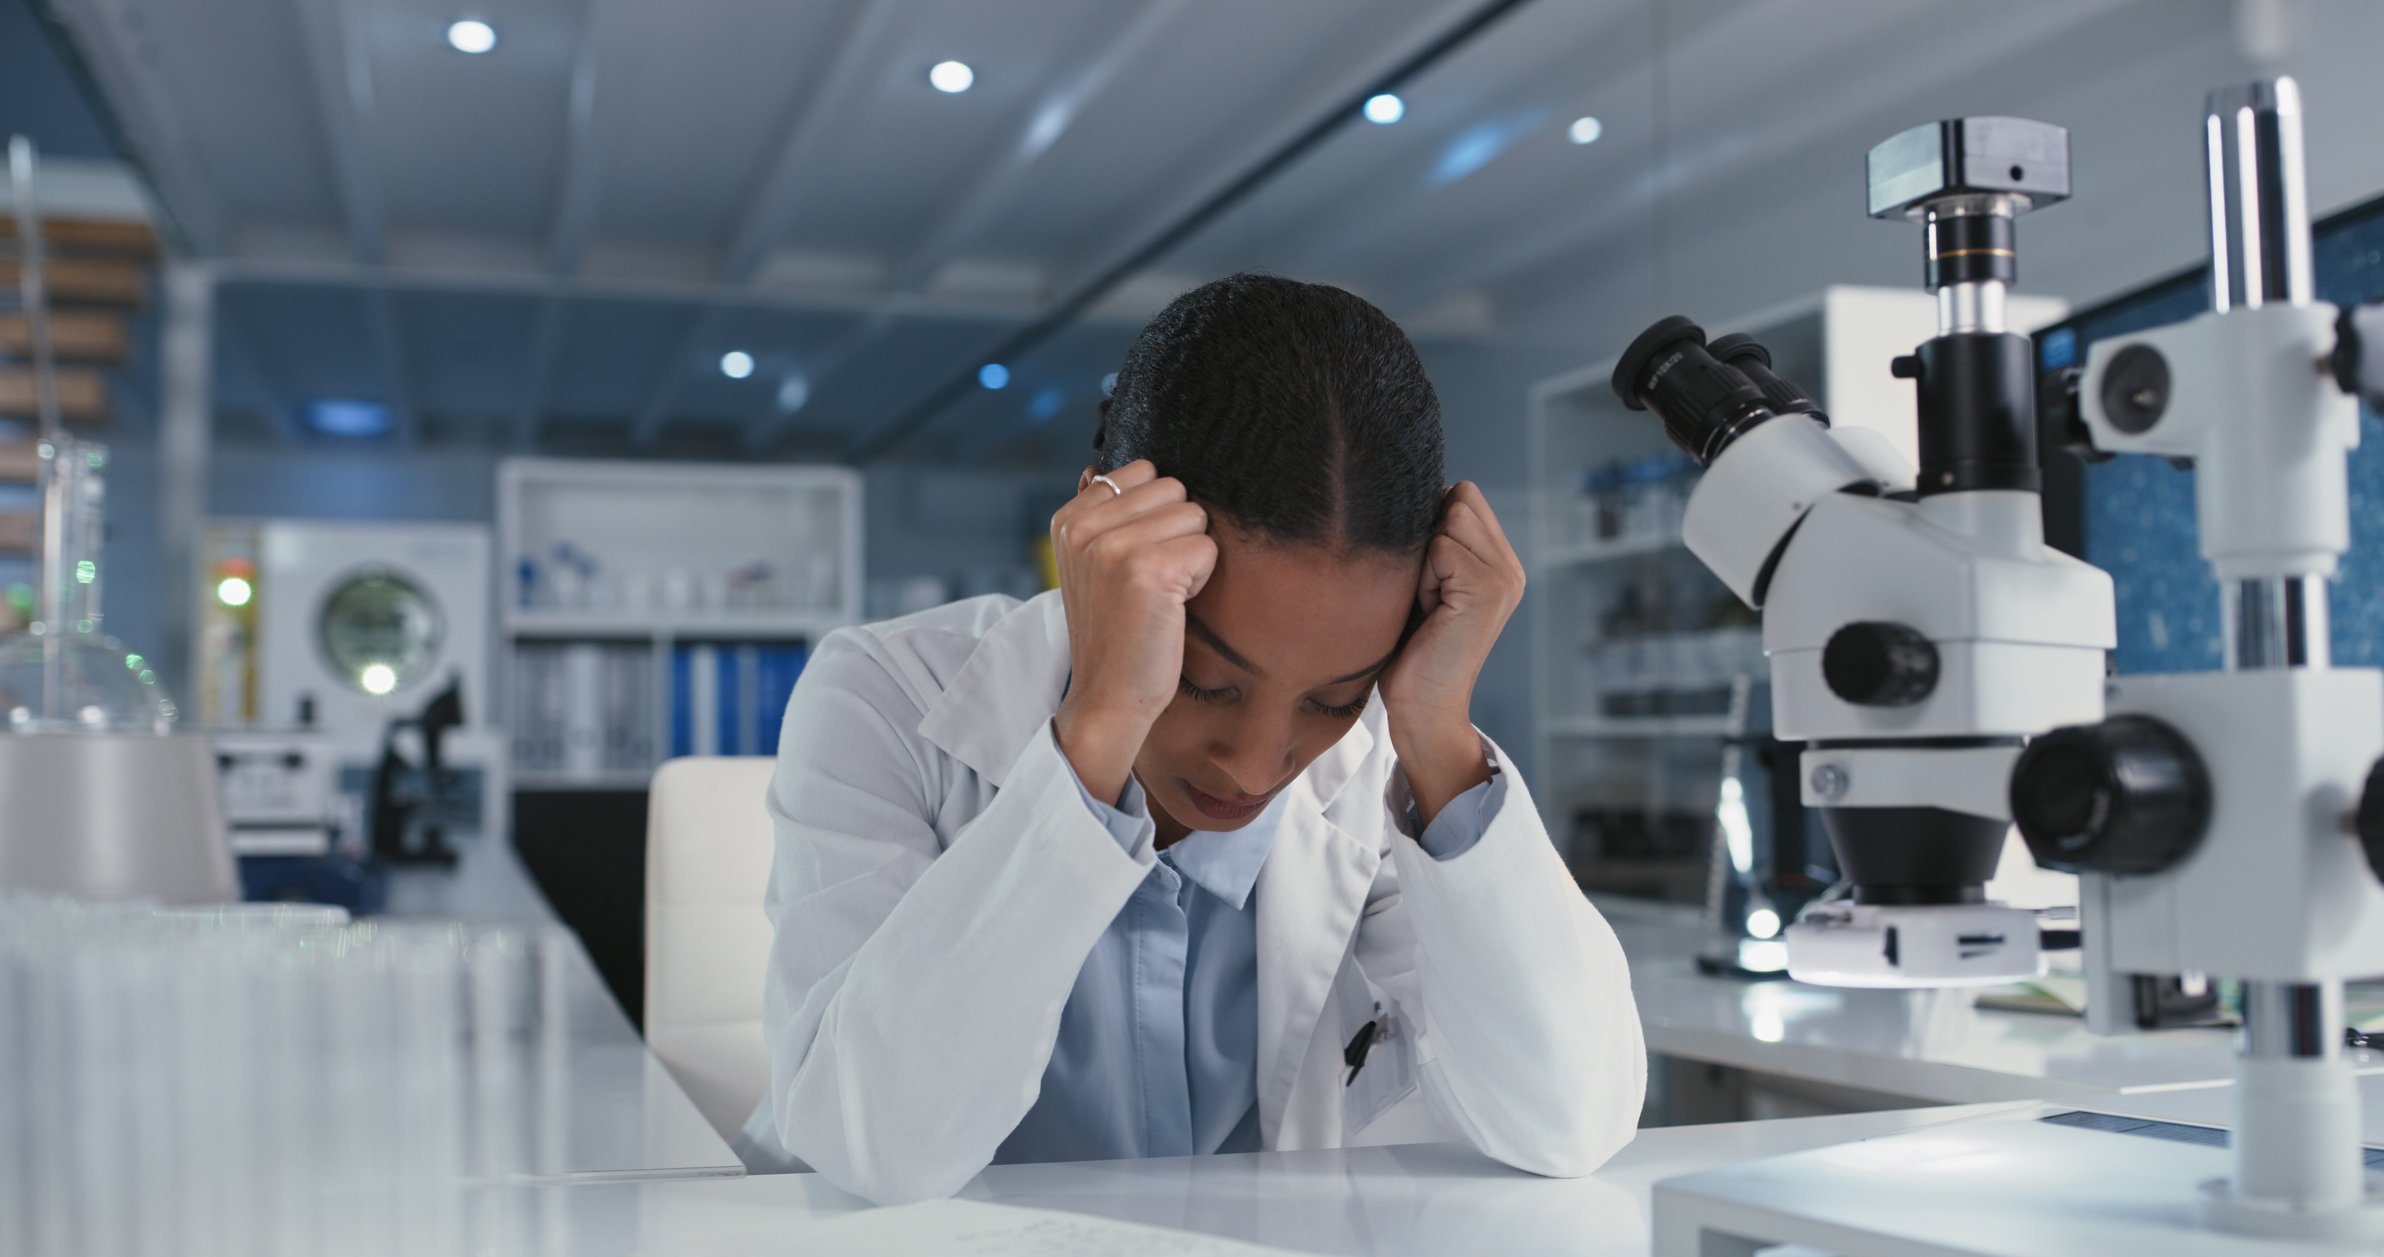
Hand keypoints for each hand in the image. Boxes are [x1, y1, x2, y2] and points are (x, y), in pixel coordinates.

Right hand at [1048, 460, 1216, 804]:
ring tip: (1162, 593)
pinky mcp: (1149, 570)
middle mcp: (1086, 526)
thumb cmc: (1115, 630)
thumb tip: (1097, 468)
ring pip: (1194, 515)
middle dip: (1177, 532)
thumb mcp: (1089, 565)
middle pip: (1174, 489)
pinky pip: (1207, 547)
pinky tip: (1173, 607)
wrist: (1109, 696)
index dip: (1156, 515)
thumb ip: (1098, 514)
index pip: (1144, 472)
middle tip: (1152, 581)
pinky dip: (1201, 578)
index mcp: (1069, 518)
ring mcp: (1115, 546)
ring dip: (1191, 554)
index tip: (1136, 561)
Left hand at [1379, 482, 1525, 826]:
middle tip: (1426, 593)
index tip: (1425, 578)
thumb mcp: (1424, 586)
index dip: (1430, 524)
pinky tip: (1430, 614)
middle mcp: (1511, 568)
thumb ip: (1433, 543)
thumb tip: (1407, 493)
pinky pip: (1442, 548)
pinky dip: (1424, 578)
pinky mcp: (1488, 591)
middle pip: (1460, 496)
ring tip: (1428, 603)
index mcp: (1499, 563)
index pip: (1464, 495)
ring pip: (1450, 516)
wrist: (1423, 711)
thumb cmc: (1409, 652)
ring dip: (1424, 558)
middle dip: (1428, 537)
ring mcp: (1505, 578)